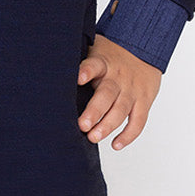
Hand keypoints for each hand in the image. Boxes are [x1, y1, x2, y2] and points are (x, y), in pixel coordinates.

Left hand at [76, 35, 161, 149]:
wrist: (145, 51)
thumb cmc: (111, 57)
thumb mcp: (95, 53)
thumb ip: (79, 65)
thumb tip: (48, 77)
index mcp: (103, 63)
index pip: (94, 65)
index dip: (86, 71)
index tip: (78, 79)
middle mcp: (118, 77)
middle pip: (107, 94)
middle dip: (95, 111)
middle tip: (83, 125)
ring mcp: (132, 90)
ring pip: (121, 109)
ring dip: (108, 125)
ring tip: (94, 137)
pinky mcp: (144, 100)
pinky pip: (138, 120)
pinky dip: (128, 135)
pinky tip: (115, 144)